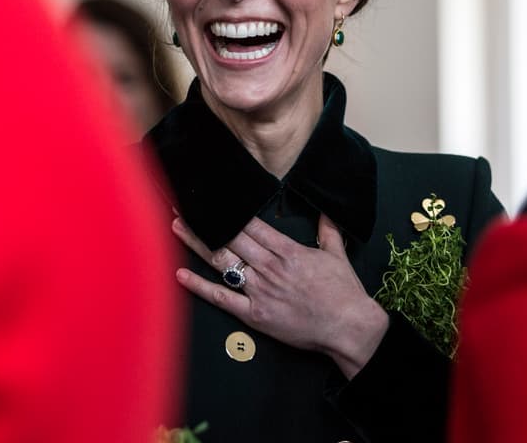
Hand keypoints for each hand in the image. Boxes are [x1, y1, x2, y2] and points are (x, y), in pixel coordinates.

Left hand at [172, 213, 389, 378]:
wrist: (348, 327)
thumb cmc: (344, 294)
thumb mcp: (337, 255)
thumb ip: (328, 231)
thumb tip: (326, 213)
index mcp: (287, 251)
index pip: (250, 224)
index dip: (228, 211)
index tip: (212, 200)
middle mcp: (269, 267)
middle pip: (230, 237)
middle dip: (207, 221)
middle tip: (185, 206)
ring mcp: (259, 290)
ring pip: (222, 261)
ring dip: (198, 243)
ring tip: (178, 227)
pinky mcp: (254, 314)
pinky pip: (222, 298)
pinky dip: (200, 286)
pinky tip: (182, 275)